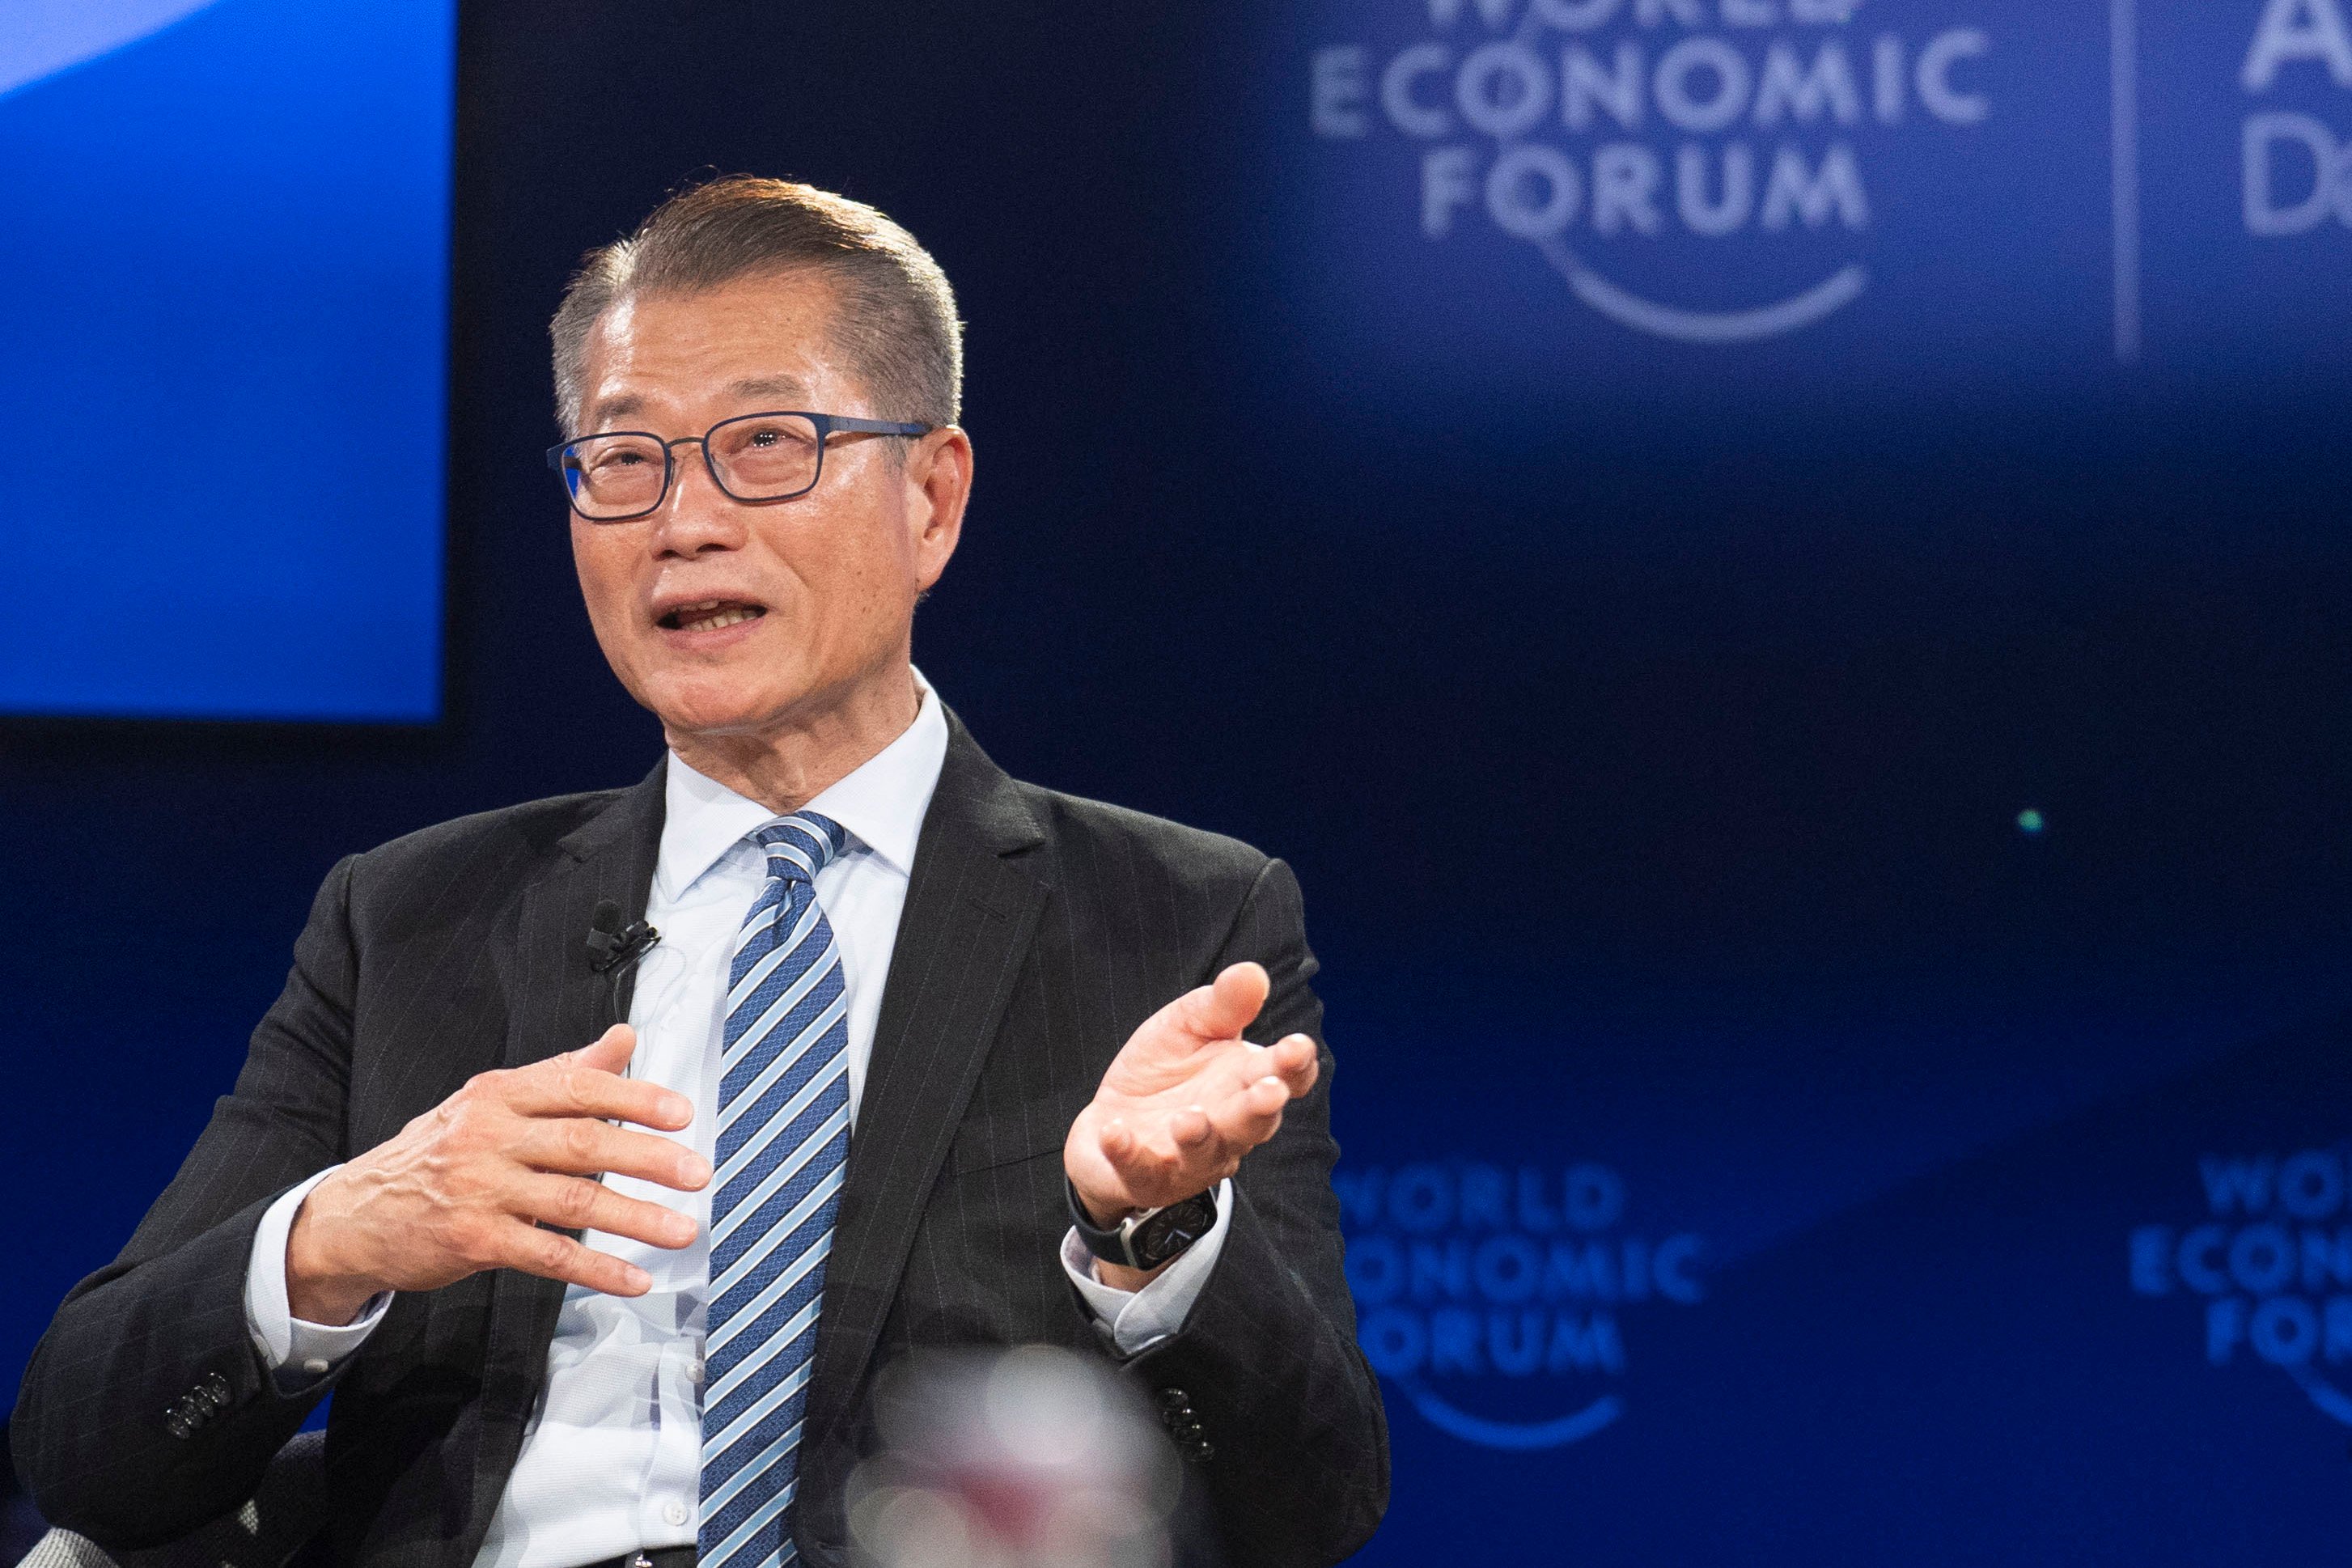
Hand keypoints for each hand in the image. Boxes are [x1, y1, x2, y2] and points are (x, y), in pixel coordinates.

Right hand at [284, 1025, 707, 1324]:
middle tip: (697, 1172)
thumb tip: (624, 1039)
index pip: (578, 1088)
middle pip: (583, 1143)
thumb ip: (563, 1073)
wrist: (355, 1214)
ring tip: (682, 1229)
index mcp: (499, 1093)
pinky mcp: (473, 1240)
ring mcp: (480, 1189)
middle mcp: (489, 1135)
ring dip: (636, 1218)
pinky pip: (548, 1255)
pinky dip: (597, 1269)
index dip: (635, 1098)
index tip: (682, 1114)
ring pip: (573, 1202)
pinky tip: (634, 1278)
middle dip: (648, 1158)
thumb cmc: (437, 1152)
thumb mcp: (492, 1101)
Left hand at [1063, 962, 1319, 1271]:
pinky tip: (1115, 1133)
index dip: (1295, 1065)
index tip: (1297, 1047)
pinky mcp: (1147, 1176)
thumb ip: (1222, 1005)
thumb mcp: (1189, 1025)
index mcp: (1247, 1083)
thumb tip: (1253, 973)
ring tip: (1188, 1118)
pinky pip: (1140, 1169)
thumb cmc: (1165, 1069)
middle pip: (1253, 1123)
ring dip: (1199, 1137)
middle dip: (1261, 1108)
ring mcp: (1190, 1157)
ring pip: (1204, 1154)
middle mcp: (1229, 1127)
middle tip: (1269, 1092)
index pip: (1284, 1078)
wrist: (1112, 1116)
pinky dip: (1128, 1153)